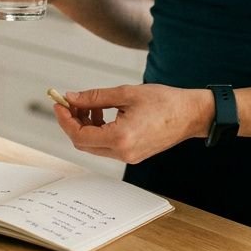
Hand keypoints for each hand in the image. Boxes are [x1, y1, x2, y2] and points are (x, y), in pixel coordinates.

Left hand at [54, 84, 212, 163]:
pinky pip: (107, 145)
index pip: (80, 135)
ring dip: (86, 126)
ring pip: (94, 145)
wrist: (191, 114)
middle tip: (70, 102)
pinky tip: (103, 113)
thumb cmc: (165, 102)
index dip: (65, 119)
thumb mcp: (125, 94)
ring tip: (90, 105)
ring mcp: (128, 157)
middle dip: (73, 122)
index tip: (59, 104)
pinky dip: (99, 130)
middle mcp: (123, 153)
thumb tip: (72, 98)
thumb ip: (94, 97)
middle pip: (84, 143)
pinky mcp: (133, 154)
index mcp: (120, 138)